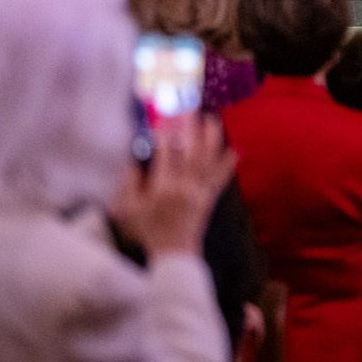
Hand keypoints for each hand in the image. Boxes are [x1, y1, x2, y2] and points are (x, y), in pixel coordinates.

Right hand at [109, 115, 234, 257]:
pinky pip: (221, 177)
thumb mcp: (128, 209)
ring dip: (211, 138)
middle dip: (191, 129)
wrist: (173, 251)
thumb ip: (129, 183)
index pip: (166, 155)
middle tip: (191, 110)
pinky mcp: (210, 197)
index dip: (165, 136)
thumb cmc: (147, 229)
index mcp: (162, 189)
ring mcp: (200, 191)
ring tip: (211, 119)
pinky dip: (228, 163)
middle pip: (191, 152)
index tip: (164, 121)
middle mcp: (184, 187)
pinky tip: (233, 149)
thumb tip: (134, 160)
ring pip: (209, 160)